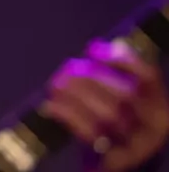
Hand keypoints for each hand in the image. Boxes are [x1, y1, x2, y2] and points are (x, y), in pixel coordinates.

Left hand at [44, 39, 168, 170]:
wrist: (122, 166)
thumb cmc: (120, 127)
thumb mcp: (127, 104)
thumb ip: (116, 78)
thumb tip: (95, 49)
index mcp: (160, 107)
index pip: (148, 77)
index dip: (121, 60)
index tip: (92, 49)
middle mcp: (154, 127)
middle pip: (124, 95)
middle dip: (90, 78)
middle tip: (66, 68)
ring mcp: (137, 145)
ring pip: (107, 114)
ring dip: (76, 95)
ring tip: (56, 85)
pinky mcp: (115, 160)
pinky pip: (90, 134)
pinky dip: (68, 116)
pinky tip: (51, 106)